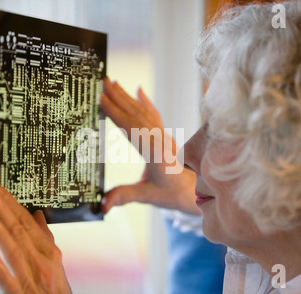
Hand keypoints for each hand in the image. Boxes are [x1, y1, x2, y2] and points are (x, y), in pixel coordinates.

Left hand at [0, 184, 73, 293]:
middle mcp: (41, 264)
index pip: (28, 224)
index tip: (1, 192)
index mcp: (49, 253)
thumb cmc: (57, 291)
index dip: (13, 206)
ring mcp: (32, 281)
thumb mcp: (55, 262)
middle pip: (20, 233)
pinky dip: (2, 271)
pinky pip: (11, 284)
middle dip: (4, 210)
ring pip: (15, 253)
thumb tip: (38, 215)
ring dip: (1, 233)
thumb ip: (44, 238)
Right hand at [100, 77, 199, 214]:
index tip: (102, 99)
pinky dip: (145, 102)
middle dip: (118, 97)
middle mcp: (159, 139)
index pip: (131, 128)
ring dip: (128, 96)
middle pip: (136, 114)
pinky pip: (154, 115)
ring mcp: (163, 136)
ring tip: (113, 83)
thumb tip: (103, 205)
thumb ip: (124, 196)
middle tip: (103, 81)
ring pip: (144, 111)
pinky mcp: (165, 136)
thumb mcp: (147, 196)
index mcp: (154, 151)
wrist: (199, 190)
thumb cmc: (175, 193)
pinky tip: (139, 90)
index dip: (116, 113)